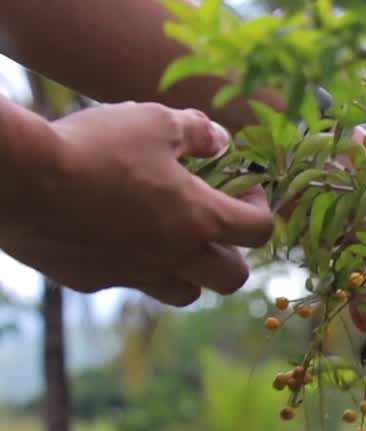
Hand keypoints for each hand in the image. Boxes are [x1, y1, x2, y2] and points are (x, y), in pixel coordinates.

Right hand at [0, 102, 272, 304]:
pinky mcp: (94, 280)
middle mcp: (175, 257)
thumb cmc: (94, 146)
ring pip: (186, 292)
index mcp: (200, 219)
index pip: (259, 230)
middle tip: (217, 225)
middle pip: (232, 277)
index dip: (261, 207)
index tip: (246, 189)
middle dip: (234, 253)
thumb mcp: (154, 120)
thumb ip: (197, 131)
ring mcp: (135, 274)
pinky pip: (130, 282)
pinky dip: (136, 265)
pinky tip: (117, 235)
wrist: (19, 181)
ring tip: (175, 238)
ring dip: (191, 271)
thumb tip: (221, 141)